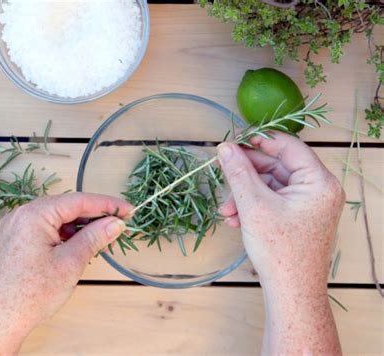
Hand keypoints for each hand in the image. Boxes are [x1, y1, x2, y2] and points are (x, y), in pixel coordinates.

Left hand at [0, 193, 131, 354]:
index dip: (107, 205)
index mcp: (34, 214)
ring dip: (78, 227)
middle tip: (117, 227)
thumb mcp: (70, 263)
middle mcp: (21, 214)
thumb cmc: (30, 294)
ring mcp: (14, 227)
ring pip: (55, 219)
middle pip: (66, 207)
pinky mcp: (12, 241)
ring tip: (98, 242)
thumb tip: (116, 223)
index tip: (129, 210)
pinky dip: (62, 235)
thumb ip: (94, 238)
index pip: (79, 201)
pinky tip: (75, 248)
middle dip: (93, 217)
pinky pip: (43, 229)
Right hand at [217, 131, 343, 354]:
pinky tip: (236, 219)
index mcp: (319, 182)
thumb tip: (225, 147)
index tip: (233, 142)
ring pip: (271, 186)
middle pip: (277, 167)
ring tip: (227, 210)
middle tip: (222, 174)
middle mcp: (318, 190)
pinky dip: (253, 206)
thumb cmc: (280, 250)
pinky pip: (273, 201)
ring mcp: (309, 205)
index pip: (288, 147)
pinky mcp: (299, 218)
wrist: (291, 292)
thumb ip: (238, 172)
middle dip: (246, 176)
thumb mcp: (254, 205)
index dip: (259, 141)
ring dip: (245, 194)